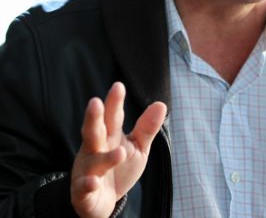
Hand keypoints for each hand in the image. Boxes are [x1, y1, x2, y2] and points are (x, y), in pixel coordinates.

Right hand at [71, 82, 166, 217]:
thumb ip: (146, 127)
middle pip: (94, 131)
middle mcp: (95, 149)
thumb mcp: (137, 147)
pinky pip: (84, 187)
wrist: (102, 201)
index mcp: (109, 136)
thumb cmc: (120, 167)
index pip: (112, 117)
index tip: (118, 86)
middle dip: (94, 118)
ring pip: (94, 160)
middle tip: (95, 102)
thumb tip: (161, 104)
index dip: (114, 102)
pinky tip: (94, 182)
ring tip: (120, 152)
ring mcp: (87, 169)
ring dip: (106, 157)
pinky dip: (88, 185)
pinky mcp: (83, 191)